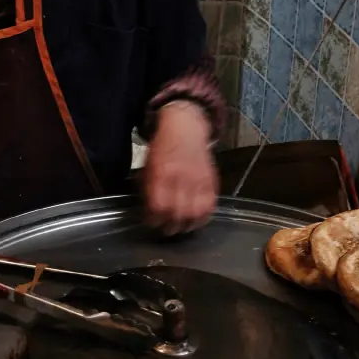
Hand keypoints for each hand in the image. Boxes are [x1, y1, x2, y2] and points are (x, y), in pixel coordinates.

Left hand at [142, 101, 218, 234]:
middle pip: (177, 214)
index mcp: (162, 173)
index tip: (151, 223)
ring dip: (188, 226)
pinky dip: (203, 218)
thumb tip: (149, 211)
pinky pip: (210, 206)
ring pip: (195, 214)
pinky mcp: (211, 182)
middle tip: (166, 230)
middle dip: (170, 227)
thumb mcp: (148, 166)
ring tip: (182, 228)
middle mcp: (182, 179)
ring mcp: (199, 181)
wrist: (185, 128)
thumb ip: (148, 188)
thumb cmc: (163, 148)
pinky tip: (196, 220)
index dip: (154, 220)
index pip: (158, 206)